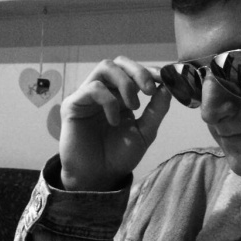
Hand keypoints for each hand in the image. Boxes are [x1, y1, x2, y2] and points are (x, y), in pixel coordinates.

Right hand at [59, 57, 171, 190]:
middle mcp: (104, 92)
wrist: (99, 177)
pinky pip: (93, 88)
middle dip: (138, 71)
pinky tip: (114, 121)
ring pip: (105, 67)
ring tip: (133, 106)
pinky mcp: (73, 104)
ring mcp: (88, 96)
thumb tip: (167, 87)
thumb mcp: (145, 132)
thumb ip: (156, 110)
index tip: (165, 79)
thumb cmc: (119, 156)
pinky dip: (109, 101)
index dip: (150, 71)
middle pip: (118, 63)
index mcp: (121, 96)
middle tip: (149, 90)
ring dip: (125, 83)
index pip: (133, 72)